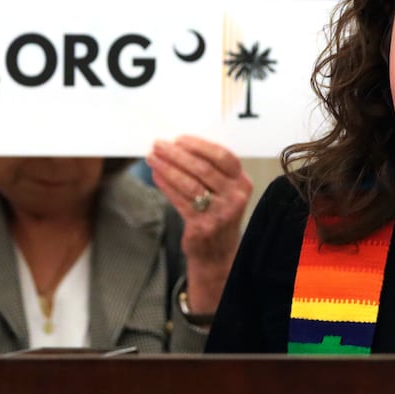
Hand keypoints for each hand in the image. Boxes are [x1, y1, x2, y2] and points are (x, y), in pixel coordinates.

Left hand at [146, 136, 250, 312]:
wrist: (217, 254)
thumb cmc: (217, 214)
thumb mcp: (225, 192)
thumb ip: (212, 171)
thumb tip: (180, 146)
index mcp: (242, 183)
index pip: (223, 156)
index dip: (200, 145)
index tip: (179, 139)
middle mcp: (234, 197)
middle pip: (203, 168)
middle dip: (177, 154)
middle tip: (158, 144)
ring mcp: (220, 212)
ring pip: (189, 183)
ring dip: (167, 167)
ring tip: (152, 158)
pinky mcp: (202, 225)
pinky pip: (180, 200)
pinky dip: (166, 185)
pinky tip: (156, 175)